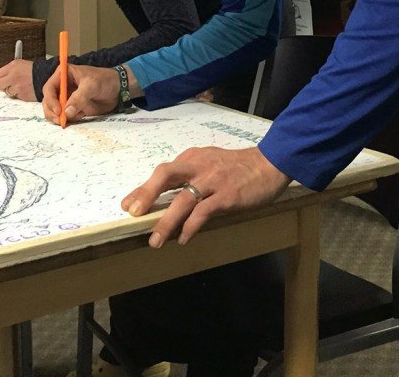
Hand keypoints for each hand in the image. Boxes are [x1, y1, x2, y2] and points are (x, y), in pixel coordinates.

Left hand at [0, 60, 34, 100]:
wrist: (48, 77)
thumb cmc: (37, 70)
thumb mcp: (23, 64)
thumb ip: (12, 70)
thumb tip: (4, 76)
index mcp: (13, 66)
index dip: (3, 77)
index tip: (7, 78)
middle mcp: (13, 76)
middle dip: (4, 85)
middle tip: (10, 85)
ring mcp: (16, 87)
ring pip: (7, 92)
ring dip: (13, 91)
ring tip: (22, 87)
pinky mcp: (22, 95)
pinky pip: (16, 97)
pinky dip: (20, 95)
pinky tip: (26, 90)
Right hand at [41, 63, 121, 121]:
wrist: (118, 88)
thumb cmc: (105, 80)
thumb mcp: (92, 85)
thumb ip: (79, 98)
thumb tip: (67, 112)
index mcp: (64, 74)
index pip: (49, 88)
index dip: (50, 100)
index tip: (58, 110)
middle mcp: (62, 86)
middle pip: (48, 101)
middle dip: (52, 112)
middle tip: (60, 120)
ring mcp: (67, 97)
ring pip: (54, 110)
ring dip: (58, 118)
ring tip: (68, 120)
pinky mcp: (74, 107)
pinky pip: (65, 116)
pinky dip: (69, 119)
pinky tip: (80, 115)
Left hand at [122, 146, 291, 248]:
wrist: (270, 163)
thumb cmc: (239, 167)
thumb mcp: (211, 162)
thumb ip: (191, 174)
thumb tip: (169, 197)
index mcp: (193, 158)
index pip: (163, 172)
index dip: (143, 188)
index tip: (128, 204)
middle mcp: (199, 166)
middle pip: (165, 176)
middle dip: (147, 194)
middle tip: (134, 214)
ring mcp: (213, 180)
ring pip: (183, 199)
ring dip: (167, 221)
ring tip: (156, 240)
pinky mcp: (227, 195)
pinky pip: (203, 212)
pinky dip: (191, 227)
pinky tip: (184, 239)